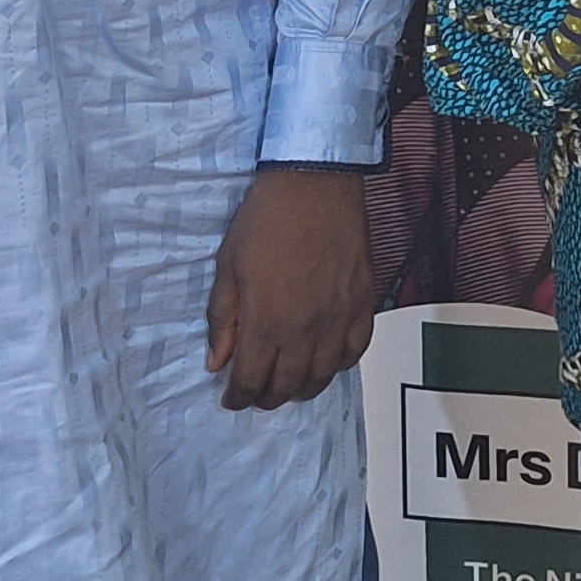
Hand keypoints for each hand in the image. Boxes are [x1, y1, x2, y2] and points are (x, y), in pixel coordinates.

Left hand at [209, 167, 377, 410]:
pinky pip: (356, 351)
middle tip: (257, 395)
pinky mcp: (363, 303)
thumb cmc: (267, 218)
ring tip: (289, 385)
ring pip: (323, 376)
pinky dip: (339, 365)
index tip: (231, 398)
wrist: (315, 183)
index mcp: (267, 321)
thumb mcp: (229, 266)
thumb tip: (217, 361)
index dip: (238, 396)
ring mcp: (339, 318)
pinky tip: (326, 361)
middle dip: (267, 397)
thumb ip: (224, 319)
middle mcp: (305, 328)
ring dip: (303, 388)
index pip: (251, 379)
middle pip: (287, 385)